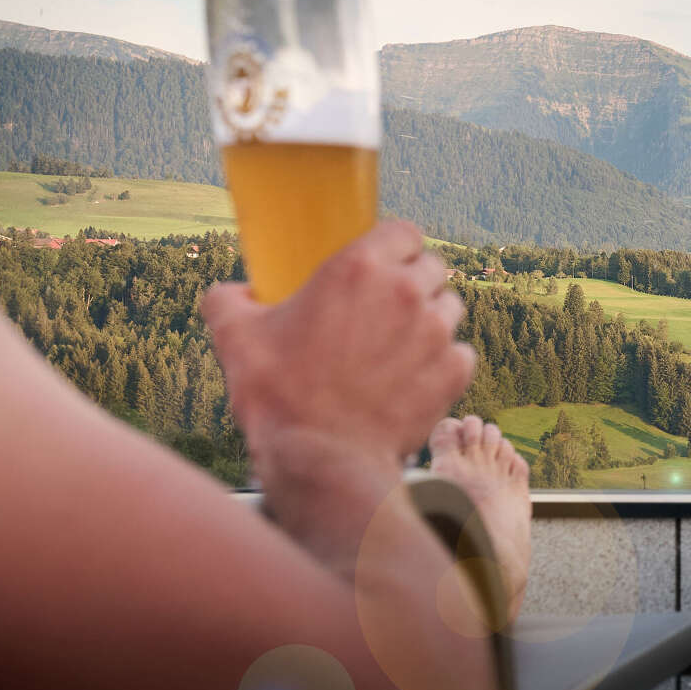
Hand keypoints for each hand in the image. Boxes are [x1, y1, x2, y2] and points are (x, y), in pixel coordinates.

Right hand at [203, 221, 474, 491]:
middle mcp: (406, 291)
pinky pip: (461, 353)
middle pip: (432, 268)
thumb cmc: (277, 394)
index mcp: (358, 269)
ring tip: (401, 347)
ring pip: (450, 308)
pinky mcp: (454, 370)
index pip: (403, 231)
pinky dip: (444, 364)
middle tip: (389, 310)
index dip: (396, 246)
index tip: (386, 263)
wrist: (322, 457)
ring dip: (432, 321)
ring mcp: (436, 331)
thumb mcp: (234, 336)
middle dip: (416, 282)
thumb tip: (229, 291)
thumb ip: (228, 299)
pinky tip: (415, 379)